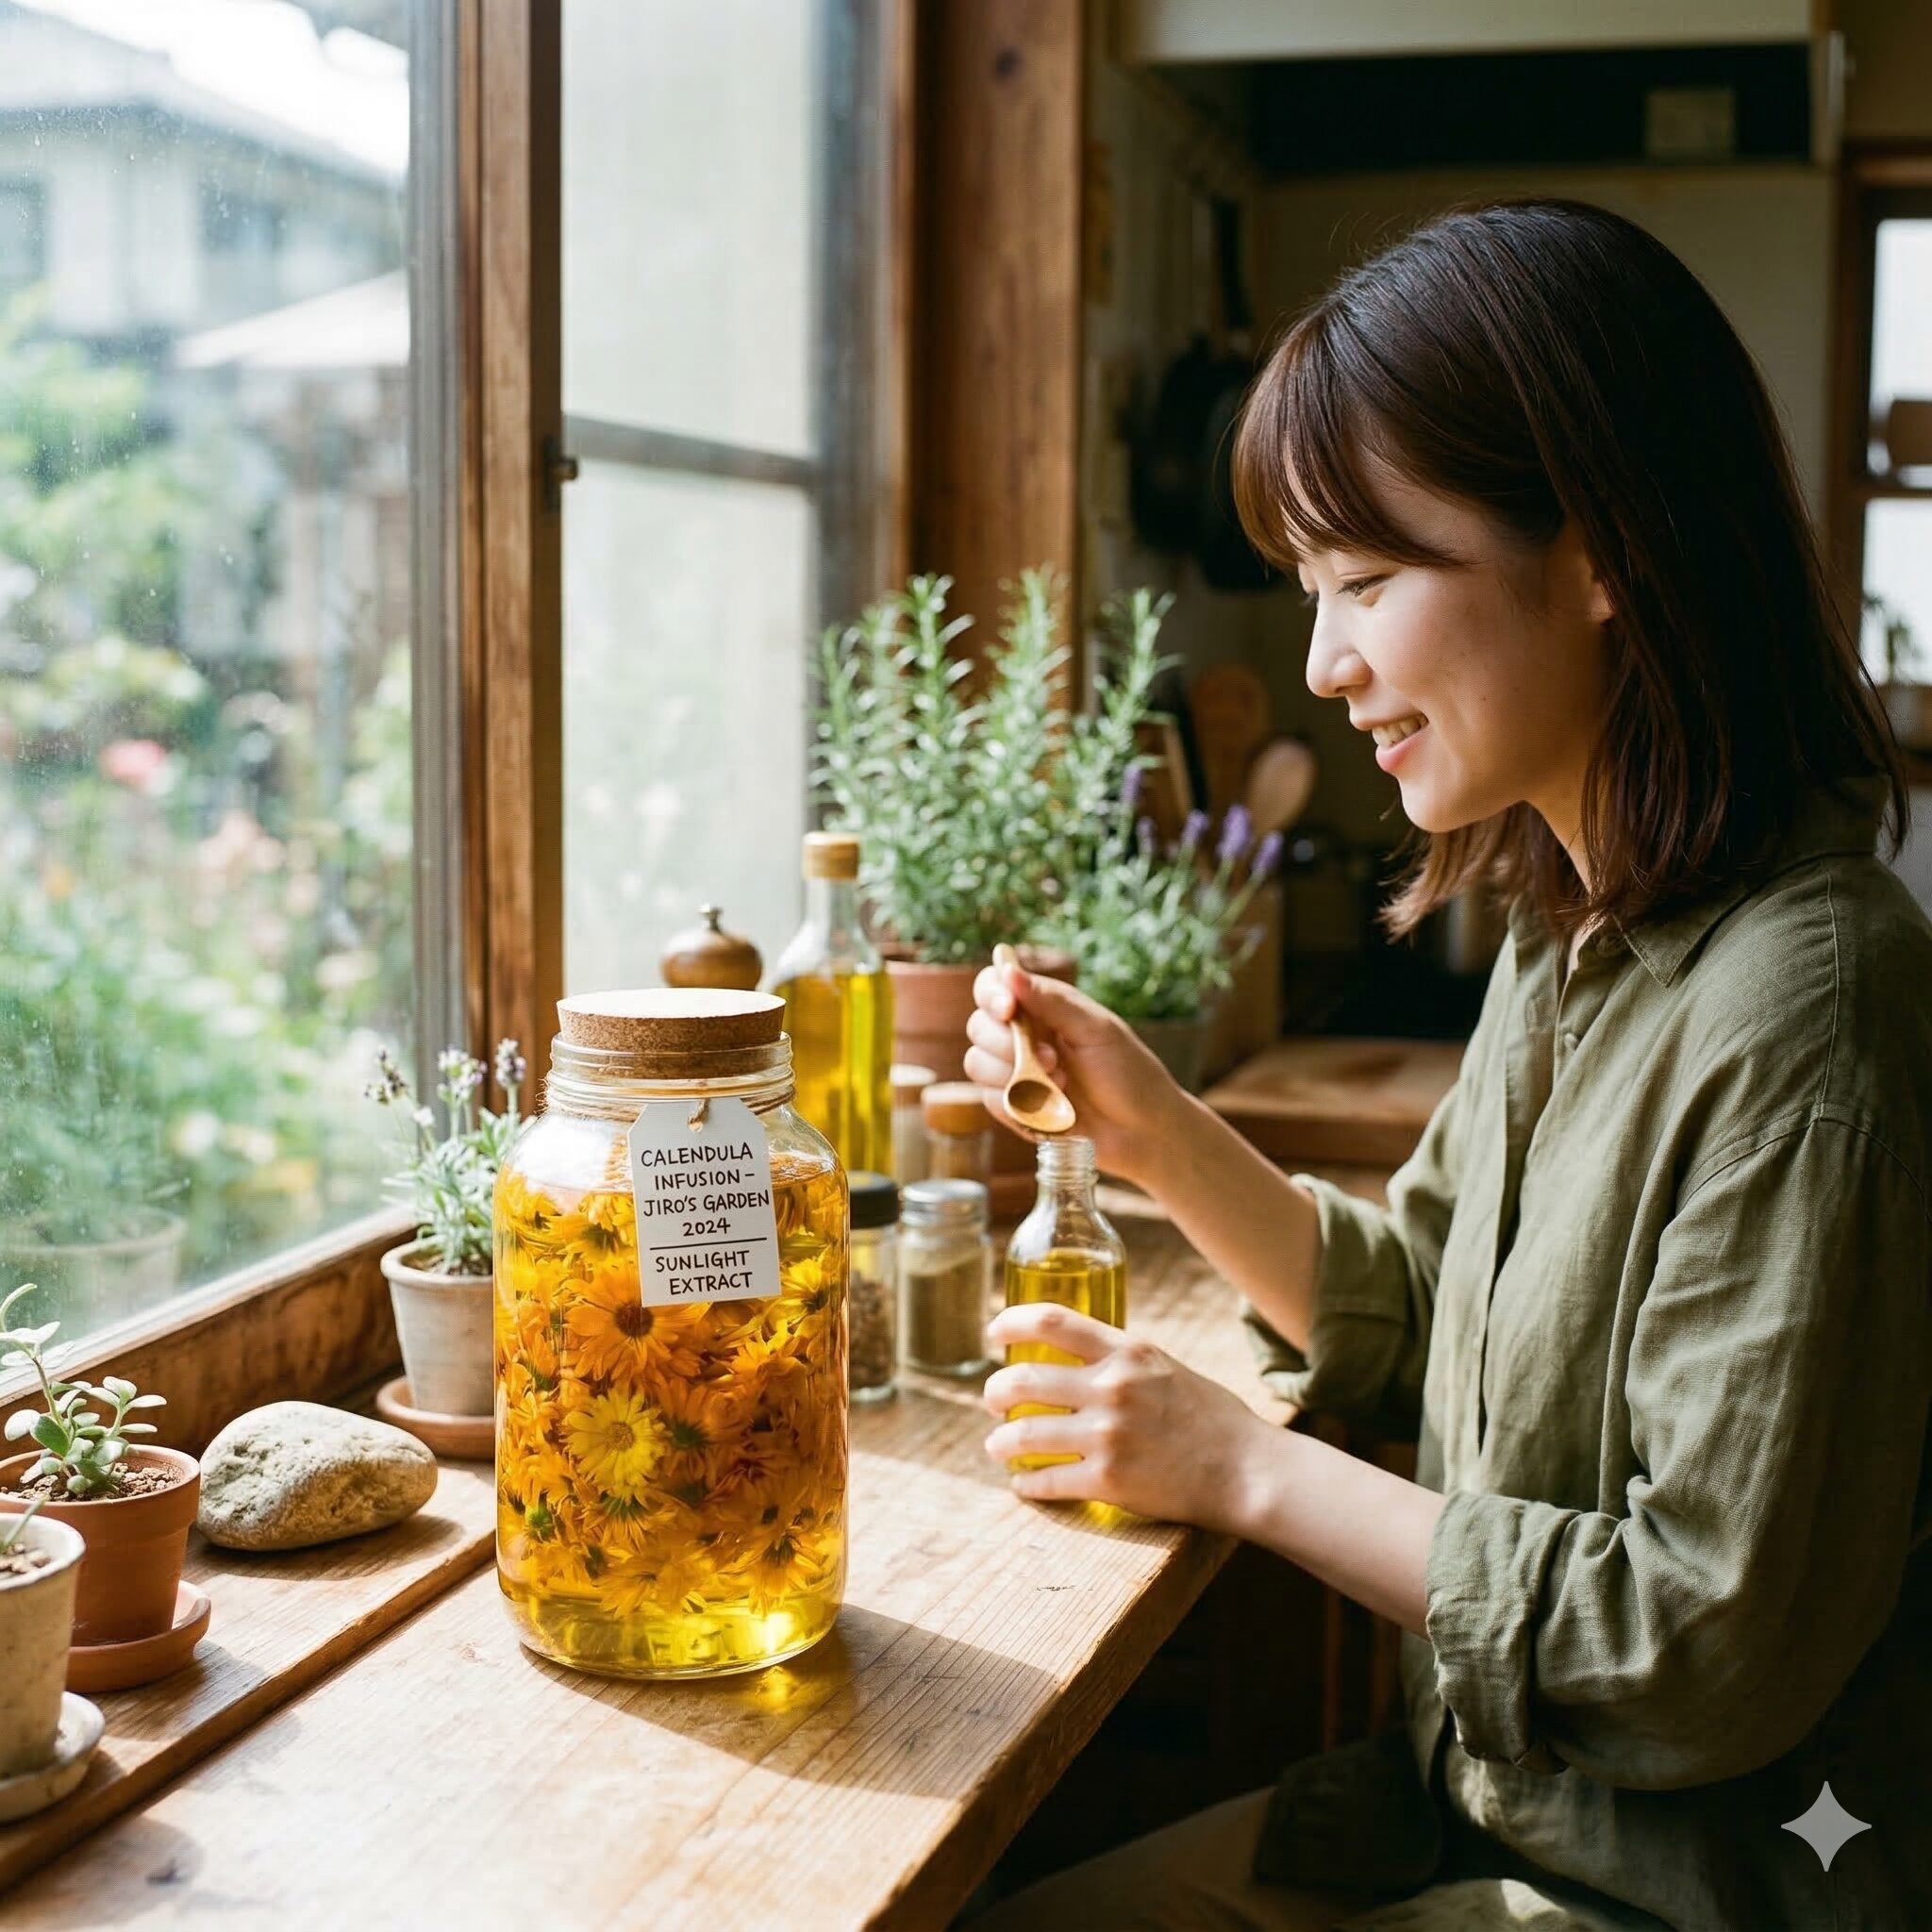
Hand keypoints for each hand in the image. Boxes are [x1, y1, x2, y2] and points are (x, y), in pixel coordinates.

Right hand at [963, 958, 1177, 1186]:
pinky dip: (1016, 1102)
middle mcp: (1022, 1037)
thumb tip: (1009, 971)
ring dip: (1013, 1074)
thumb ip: (1052, 1001)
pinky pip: (988, 1100)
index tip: (1008, 1009)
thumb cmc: (1129, 1073)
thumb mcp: (1097, 1030)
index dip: (991, 994)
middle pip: (978, 1026)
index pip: (993, 987)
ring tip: (1060, 1084)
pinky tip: (1051, 1107)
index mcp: (1042, 1009)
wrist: (1144, 1132)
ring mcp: (1014, 1073)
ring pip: (977, 1063)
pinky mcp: (1013, 1109)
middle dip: (1006, 1042)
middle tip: (1051, 1058)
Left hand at [981, 1302, 1273, 1529]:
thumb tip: (1075, 1359)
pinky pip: (1046, 1483)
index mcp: (1128, 1352)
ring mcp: (1108, 1436)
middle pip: (1023, 1380)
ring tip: (998, 1447)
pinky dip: (1027, 1486)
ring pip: (1024, 1436)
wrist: (1247, 1471)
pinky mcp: (1109, 1483)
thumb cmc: (1211, 1418)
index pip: (1052, 1321)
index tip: (994, 1334)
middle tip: (992, 1402)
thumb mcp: (1165, 1368)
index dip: (1011, 1323)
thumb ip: (1120, 1362)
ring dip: (1001, 1443)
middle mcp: (1113, 1388)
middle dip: (995, 1392)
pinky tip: (1024, 1486)